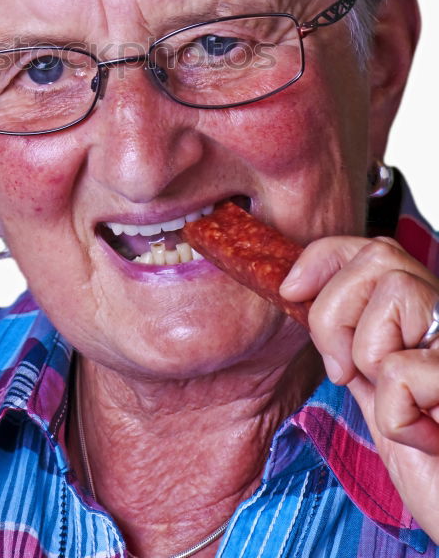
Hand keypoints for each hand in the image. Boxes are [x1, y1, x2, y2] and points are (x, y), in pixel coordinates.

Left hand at [280, 235, 438, 541]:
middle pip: (378, 258)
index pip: (376, 249)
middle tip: (347, 372)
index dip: (326, 257)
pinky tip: (423, 437)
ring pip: (394, 292)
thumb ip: (352, 344)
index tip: (290, 288)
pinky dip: (396, 416)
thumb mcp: (378, 392)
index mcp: (428, 318)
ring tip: (397, 404)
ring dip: (368, 357)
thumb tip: (301, 295)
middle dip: (336, 312)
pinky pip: (400, 370)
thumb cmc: (433, 466)